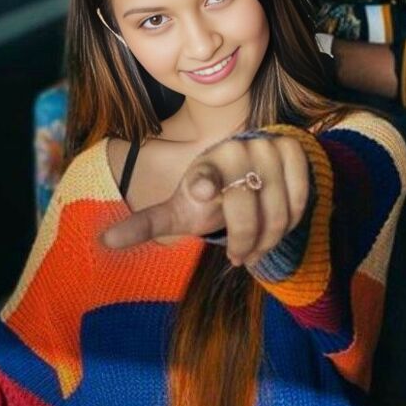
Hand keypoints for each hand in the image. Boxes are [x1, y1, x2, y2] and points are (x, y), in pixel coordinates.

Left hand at [102, 133, 308, 266]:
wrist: (243, 170)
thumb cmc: (208, 196)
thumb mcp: (179, 212)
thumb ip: (146, 224)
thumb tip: (104, 240)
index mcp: (206, 163)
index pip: (207, 173)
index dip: (206, 182)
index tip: (202, 190)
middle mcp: (237, 149)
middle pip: (247, 209)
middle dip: (245, 242)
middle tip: (239, 257)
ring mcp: (267, 147)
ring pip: (278, 209)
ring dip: (270, 238)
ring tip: (258, 247)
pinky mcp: (293, 150)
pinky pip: (301, 195)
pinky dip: (294, 217)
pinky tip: (280, 225)